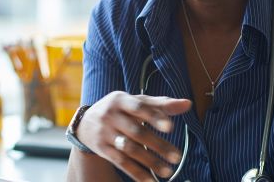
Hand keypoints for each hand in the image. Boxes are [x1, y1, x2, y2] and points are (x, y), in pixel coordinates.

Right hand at [76, 91, 191, 181]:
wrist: (85, 122)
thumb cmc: (120, 109)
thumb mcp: (135, 102)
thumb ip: (161, 104)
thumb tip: (188, 104)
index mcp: (120, 100)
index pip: (139, 108)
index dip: (154, 118)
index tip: (171, 128)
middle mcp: (111, 115)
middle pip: (136, 132)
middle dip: (158, 145)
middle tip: (177, 157)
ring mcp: (105, 133)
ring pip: (130, 150)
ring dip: (150, 162)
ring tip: (168, 171)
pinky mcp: (103, 149)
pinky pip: (121, 163)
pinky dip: (136, 173)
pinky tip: (151, 181)